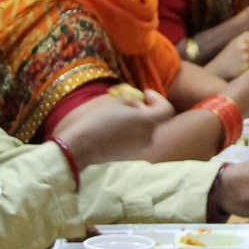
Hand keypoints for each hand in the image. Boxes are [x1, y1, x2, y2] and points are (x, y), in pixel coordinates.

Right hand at [55, 87, 175, 164]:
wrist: (81, 145)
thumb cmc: (98, 119)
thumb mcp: (116, 101)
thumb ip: (132, 101)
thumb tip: (137, 105)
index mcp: (148, 122)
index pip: (167, 110)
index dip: (158, 99)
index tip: (145, 93)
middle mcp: (148, 137)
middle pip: (155, 121)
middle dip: (147, 109)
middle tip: (131, 102)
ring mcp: (139, 148)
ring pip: (145, 130)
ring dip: (138, 121)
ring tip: (120, 114)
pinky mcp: (129, 155)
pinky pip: (135, 139)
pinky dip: (131, 131)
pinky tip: (115, 127)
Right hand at [207, 32, 248, 80]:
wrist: (217, 68)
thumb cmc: (228, 55)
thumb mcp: (236, 42)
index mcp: (243, 37)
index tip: (248, 52)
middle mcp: (244, 45)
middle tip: (243, 60)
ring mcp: (245, 57)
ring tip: (241, 64)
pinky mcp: (245, 67)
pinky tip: (241, 69)